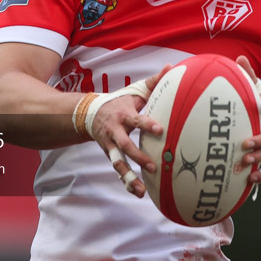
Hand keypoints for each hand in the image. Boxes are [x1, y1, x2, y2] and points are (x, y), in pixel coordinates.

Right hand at [87, 65, 172, 197]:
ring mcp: (111, 146)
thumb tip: (170, 67)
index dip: (146, 124)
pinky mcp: (110, 155)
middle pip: (125, 146)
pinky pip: (118, 170)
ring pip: (118, 163)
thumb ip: (153, 81)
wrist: (89, 114)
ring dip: (129, 177)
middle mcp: (115, 132)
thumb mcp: (134, 91)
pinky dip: (127, 182)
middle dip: (138, 157)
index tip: (159, 130)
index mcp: (124, 115)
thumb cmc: (120, 101)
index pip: (136, 120)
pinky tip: (139, 192)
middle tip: (154, 166)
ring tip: (141, 189)